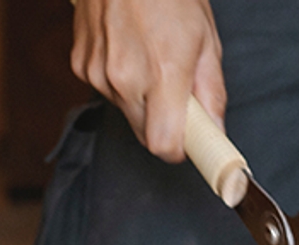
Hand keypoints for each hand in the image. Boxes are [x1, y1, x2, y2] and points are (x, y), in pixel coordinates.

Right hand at [70, 0, 224, 161]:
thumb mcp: (205, 39)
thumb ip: (211, 92)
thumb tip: (217, 132)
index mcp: (162, 72)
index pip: (164, 145)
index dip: (180, 150)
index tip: (191, 144)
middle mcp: (124, 78)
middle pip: (146, 135)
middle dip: (165, 125)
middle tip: (178, 94)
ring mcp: (97, 73)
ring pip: (127, 113)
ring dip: (143, 101)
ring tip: (151, 59)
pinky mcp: (80, 66)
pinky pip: (107, 92)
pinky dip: (121, 82)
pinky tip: (128, 50)